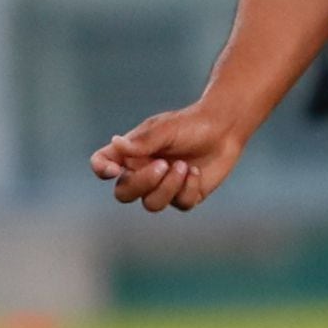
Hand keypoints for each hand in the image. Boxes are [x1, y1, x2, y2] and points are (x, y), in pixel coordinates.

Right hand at [89, 104, 246, 213]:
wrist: (226, 127)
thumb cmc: (192, 123)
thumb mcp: (167, 128)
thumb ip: (143, 141)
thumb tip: (115, 143)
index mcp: (131, 153)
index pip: (103, 163)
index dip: (101, 170)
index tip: (114, 170)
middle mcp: (143, 172)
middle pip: (124, 193)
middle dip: (142, 183)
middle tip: (163, 165)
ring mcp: (164, 186)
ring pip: (151, 204)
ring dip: (168, 187)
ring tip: (184, 165)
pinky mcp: (185, 195)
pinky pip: (179, 204)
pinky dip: (188, 188)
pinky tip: (197, 171)